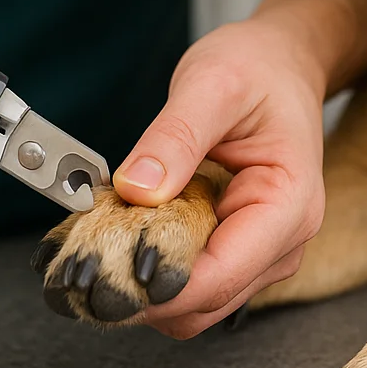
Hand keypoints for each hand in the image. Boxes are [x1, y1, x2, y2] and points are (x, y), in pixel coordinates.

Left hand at [111, 15, 326, 336]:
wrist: (280, 63)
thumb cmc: (258, 69)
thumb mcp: (212, 85)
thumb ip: (174, 137)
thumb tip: (138, 189)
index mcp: (288, 206)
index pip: (220, 277)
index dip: (156, 288)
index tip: (100, 273)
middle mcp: (280, 242)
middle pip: (203, 302)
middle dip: (140, 293)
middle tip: (79, 262)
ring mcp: (259, 252)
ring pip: (191, 303)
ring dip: (139, 285)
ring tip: (94, 244)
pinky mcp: (233, 248)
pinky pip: (186, 279)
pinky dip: (147, 269)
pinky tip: (117, 237)